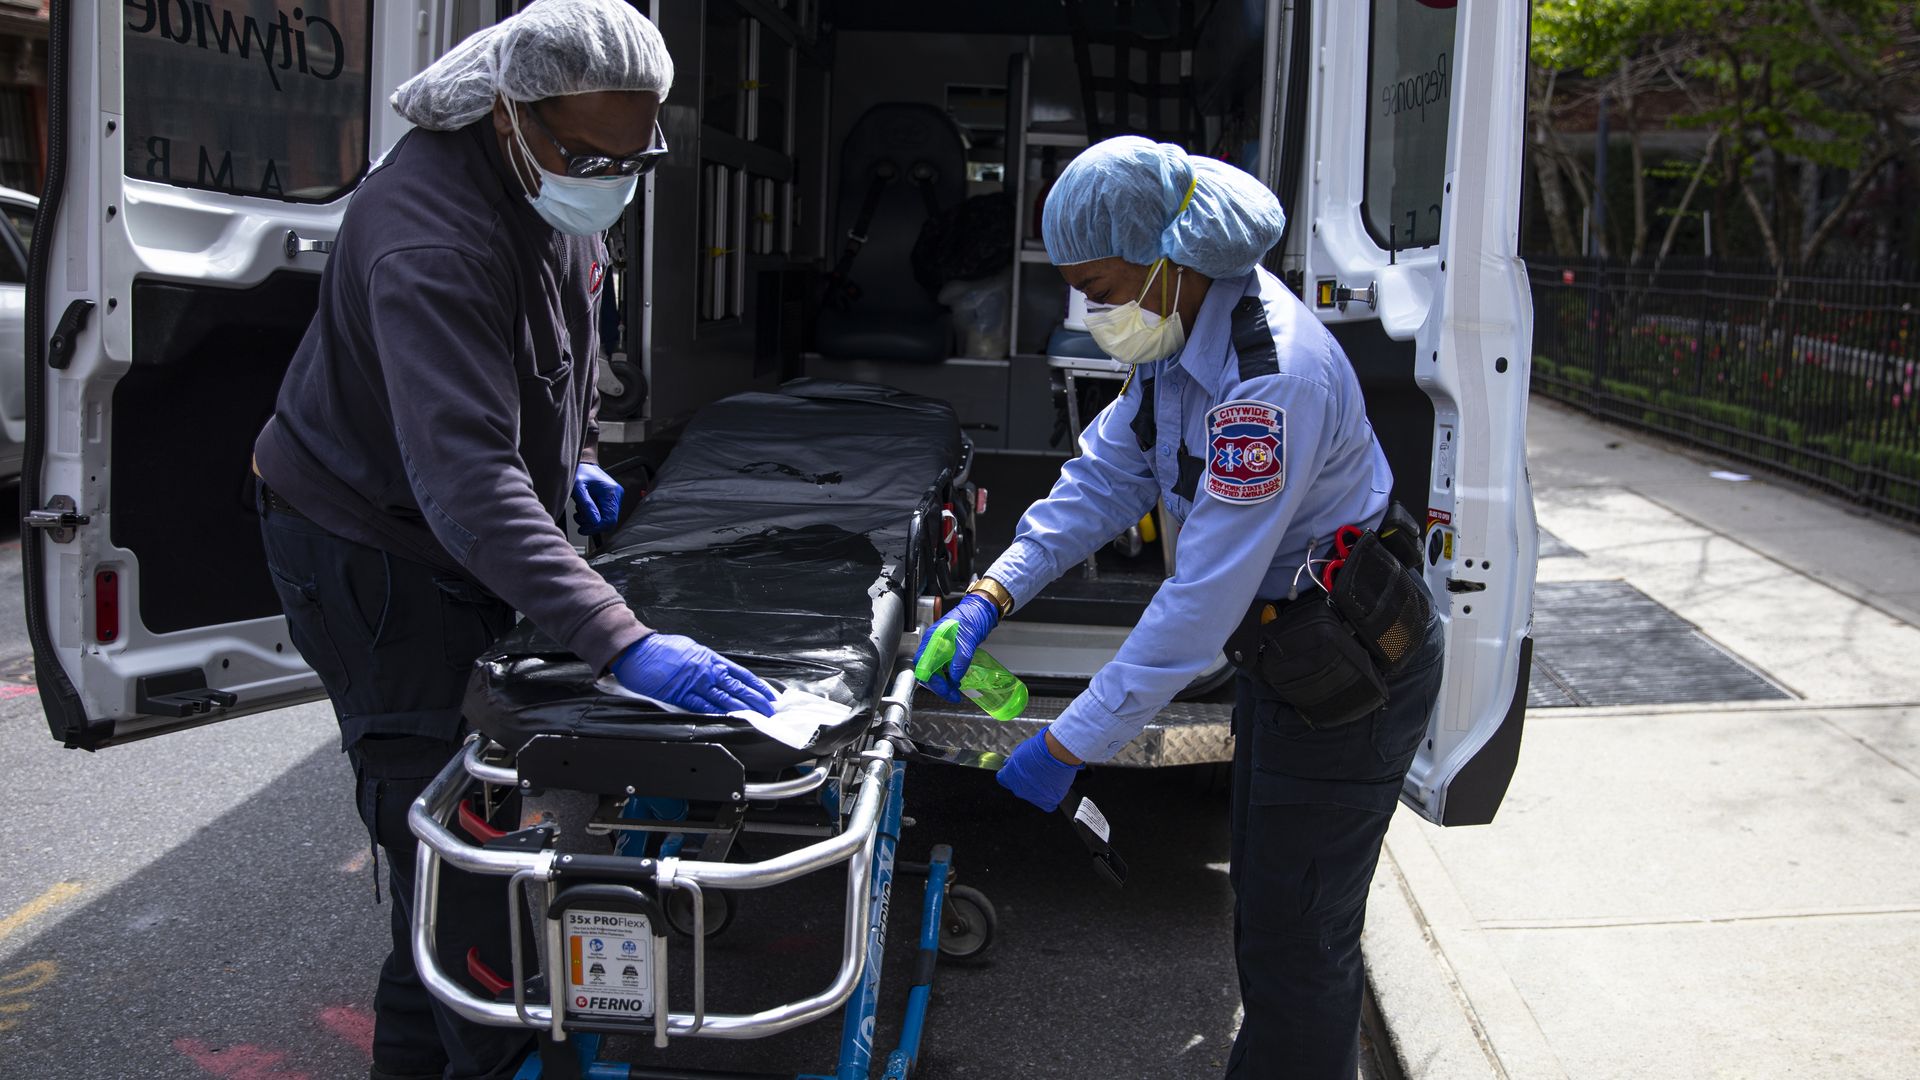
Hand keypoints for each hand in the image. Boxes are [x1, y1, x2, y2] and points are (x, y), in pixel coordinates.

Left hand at [571, 462, 623, 535]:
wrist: (584, 464)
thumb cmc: (580, 473)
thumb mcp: (578, 489)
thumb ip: (587, 505)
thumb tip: (595, 522)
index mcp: (611, 492)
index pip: (609, 520)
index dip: (596, 528)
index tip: (582, 529)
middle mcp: (617, 495)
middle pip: (609, 521)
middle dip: (592, 524)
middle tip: (578, 519)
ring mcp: (616, 497)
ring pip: (606, 518)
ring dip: (592, 519)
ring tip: (580, 511)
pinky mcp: (612, 499)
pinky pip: (605, 513)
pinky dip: (594, 515)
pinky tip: (586, 508)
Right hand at [610, 633, 776, 715]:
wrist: (639, 651)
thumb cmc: (661, 648)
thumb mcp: (690, 648)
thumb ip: (705, 661)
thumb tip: (715, 670)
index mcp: (710, 658)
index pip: (740, 674)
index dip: (756, 685)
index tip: (768, 694)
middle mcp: (707, 670)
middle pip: (737, 688)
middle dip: (756, 700)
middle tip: (770, 710)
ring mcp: (695, 683)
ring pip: (725, 699)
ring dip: (743, 710)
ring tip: (757, 718)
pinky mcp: (682, 695)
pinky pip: (704, 707)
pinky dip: (719, 714)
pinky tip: (731, 719)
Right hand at [910, 592, 999, 702]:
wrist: (981, 608)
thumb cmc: (973, 616)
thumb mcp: (968, 640)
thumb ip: (960, 660)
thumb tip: (955, 678)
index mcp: (933, 640)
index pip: (923, 666)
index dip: (933, 681)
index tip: (946, 689)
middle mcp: (933, 645)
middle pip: (927, 671)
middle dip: (939, 686)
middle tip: (953, 694)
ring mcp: (940, 648)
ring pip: (935, 671)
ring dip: (944, 683)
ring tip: (956, 691)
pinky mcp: (948, 650)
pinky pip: (943, 667)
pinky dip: (949, 677)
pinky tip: (957, 681)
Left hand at [995, 730, 1082, 811]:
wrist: (1057, 753)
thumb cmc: (1039, 749)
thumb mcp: (1019, 750)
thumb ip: (1012, 761)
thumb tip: (1008, 764)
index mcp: (1009, 778)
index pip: (1003, 779)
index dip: (1009, 773)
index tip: (1015, 770)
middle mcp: (1020, 791)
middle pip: (1019, 788)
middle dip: (1025, 781)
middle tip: (1035, 770)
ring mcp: (1035, 797)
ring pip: (1034, 796)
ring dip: (1038, 788)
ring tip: (1047, 776)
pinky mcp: (1050, 801)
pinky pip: (1048, 802)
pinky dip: (1050, 796)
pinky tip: (1053, 786)